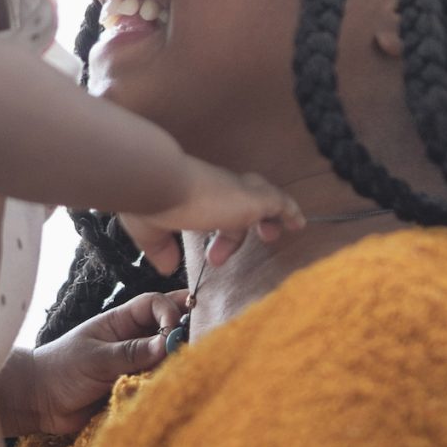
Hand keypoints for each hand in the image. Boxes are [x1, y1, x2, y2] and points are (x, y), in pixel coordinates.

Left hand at [0, 290, 187, 436]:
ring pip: (168, 356)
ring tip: (193, 365)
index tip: (175, 330)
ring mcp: (137, 363)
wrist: (40, 402)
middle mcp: (134, 339)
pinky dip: (170, 383)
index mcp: (121, 321)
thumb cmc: (61, 369)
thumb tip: (167, 344)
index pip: (155, 304)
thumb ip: (130, 353)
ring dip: (179, 359)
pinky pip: (159, 382)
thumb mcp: (95, 359)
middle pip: (169, 327)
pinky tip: (180, 385)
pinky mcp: (136, 387)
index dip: (170, 311)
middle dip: (187, 330)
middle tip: (204, 339)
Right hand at [121, 158, 303, 272]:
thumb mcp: (151, 230)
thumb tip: (168, 267)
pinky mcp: (251, 197)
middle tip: (222, 257)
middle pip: (238, 204)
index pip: (215, 210)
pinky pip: (278, 202)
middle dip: (236, 232)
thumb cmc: (149, 201)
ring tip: (270, 237)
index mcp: (194, 192)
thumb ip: (161, 248)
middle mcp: (215, 186)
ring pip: (261, 197)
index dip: (217, 235)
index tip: (210, 257)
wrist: (157, 180)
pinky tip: (298, 223)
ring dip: (267, 218)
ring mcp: (235, 189)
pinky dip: (288, 211)